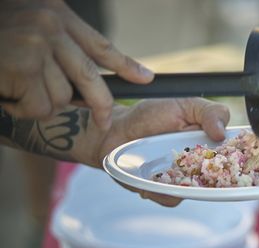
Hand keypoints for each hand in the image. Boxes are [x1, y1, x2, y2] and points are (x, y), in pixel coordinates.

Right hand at [0, 0, 152, 128]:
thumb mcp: (29, 24)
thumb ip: (58, 45)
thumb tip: (83, 81)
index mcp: (57, 15)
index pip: (100, 45)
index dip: (126, 65)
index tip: (146, 79)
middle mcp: (52, 27)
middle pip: (92, 78)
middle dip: (100, 105)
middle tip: (103, 121)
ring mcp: (38, 46)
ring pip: (61, 97)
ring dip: (38, 102)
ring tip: (15, 87)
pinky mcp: (24, 67)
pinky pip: (39, 106)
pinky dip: (22, 108)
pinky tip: (6, 93)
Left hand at [96, 98, 229, 206]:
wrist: (114, 131)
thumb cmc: (151, 116)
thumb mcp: (184, 106)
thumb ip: (209, 112)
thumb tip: (222, 133)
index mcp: (212, 144)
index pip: (236, 156)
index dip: (244, 160)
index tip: (242, 159)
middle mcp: (202, 166)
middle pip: (223, 180)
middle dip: (219, 178)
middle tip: (200, 164)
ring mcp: (183, 181)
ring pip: (197, 192)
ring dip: (186, 183)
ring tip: (168, 170)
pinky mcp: (164, 192)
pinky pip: (172, 198)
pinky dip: (163, 191)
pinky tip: (151, 180)